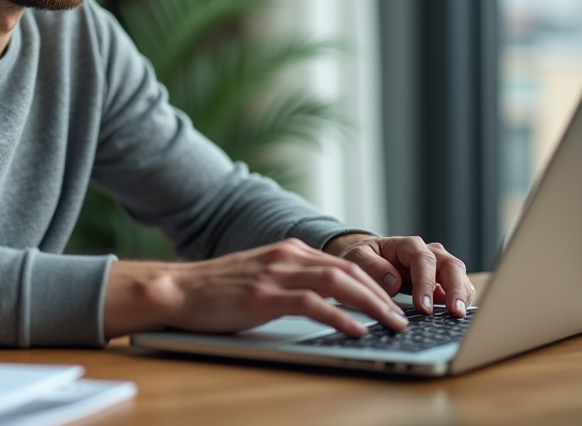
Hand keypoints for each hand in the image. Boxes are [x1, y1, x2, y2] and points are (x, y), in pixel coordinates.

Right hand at [103, 238, 409, 338]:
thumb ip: (291, 281)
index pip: (343, 264)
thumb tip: (326, 302)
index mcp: (289, 251)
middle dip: (381, 294)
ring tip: (391, 323)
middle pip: (348, 270)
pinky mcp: (264, 295)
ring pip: (337, 283)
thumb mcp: (261, 277)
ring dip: (370, 304)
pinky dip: (339, 316)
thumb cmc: (217, 291)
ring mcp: (275, 274)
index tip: (394, 302)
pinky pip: (312, 304)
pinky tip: (356, 329)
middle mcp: (287, 256)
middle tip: (403, 316)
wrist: (178, 289)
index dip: (373, 283)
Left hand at [323, 233, 474, 317]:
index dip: (425, 282)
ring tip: (459, 316)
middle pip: (450, 265)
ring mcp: (438, 265)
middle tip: (454, 312)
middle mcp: (428, 252)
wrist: (369, 256)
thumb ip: (373, 267)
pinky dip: (461, 300)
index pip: (423, 260)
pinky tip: (457, 315)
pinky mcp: (442, 280)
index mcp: (407, 245)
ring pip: (459, 275)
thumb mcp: (358, 257)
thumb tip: (393, 283)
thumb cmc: (365, 256)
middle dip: (455, 288)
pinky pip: (458, 287)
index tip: (423, 305)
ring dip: (462, 295)